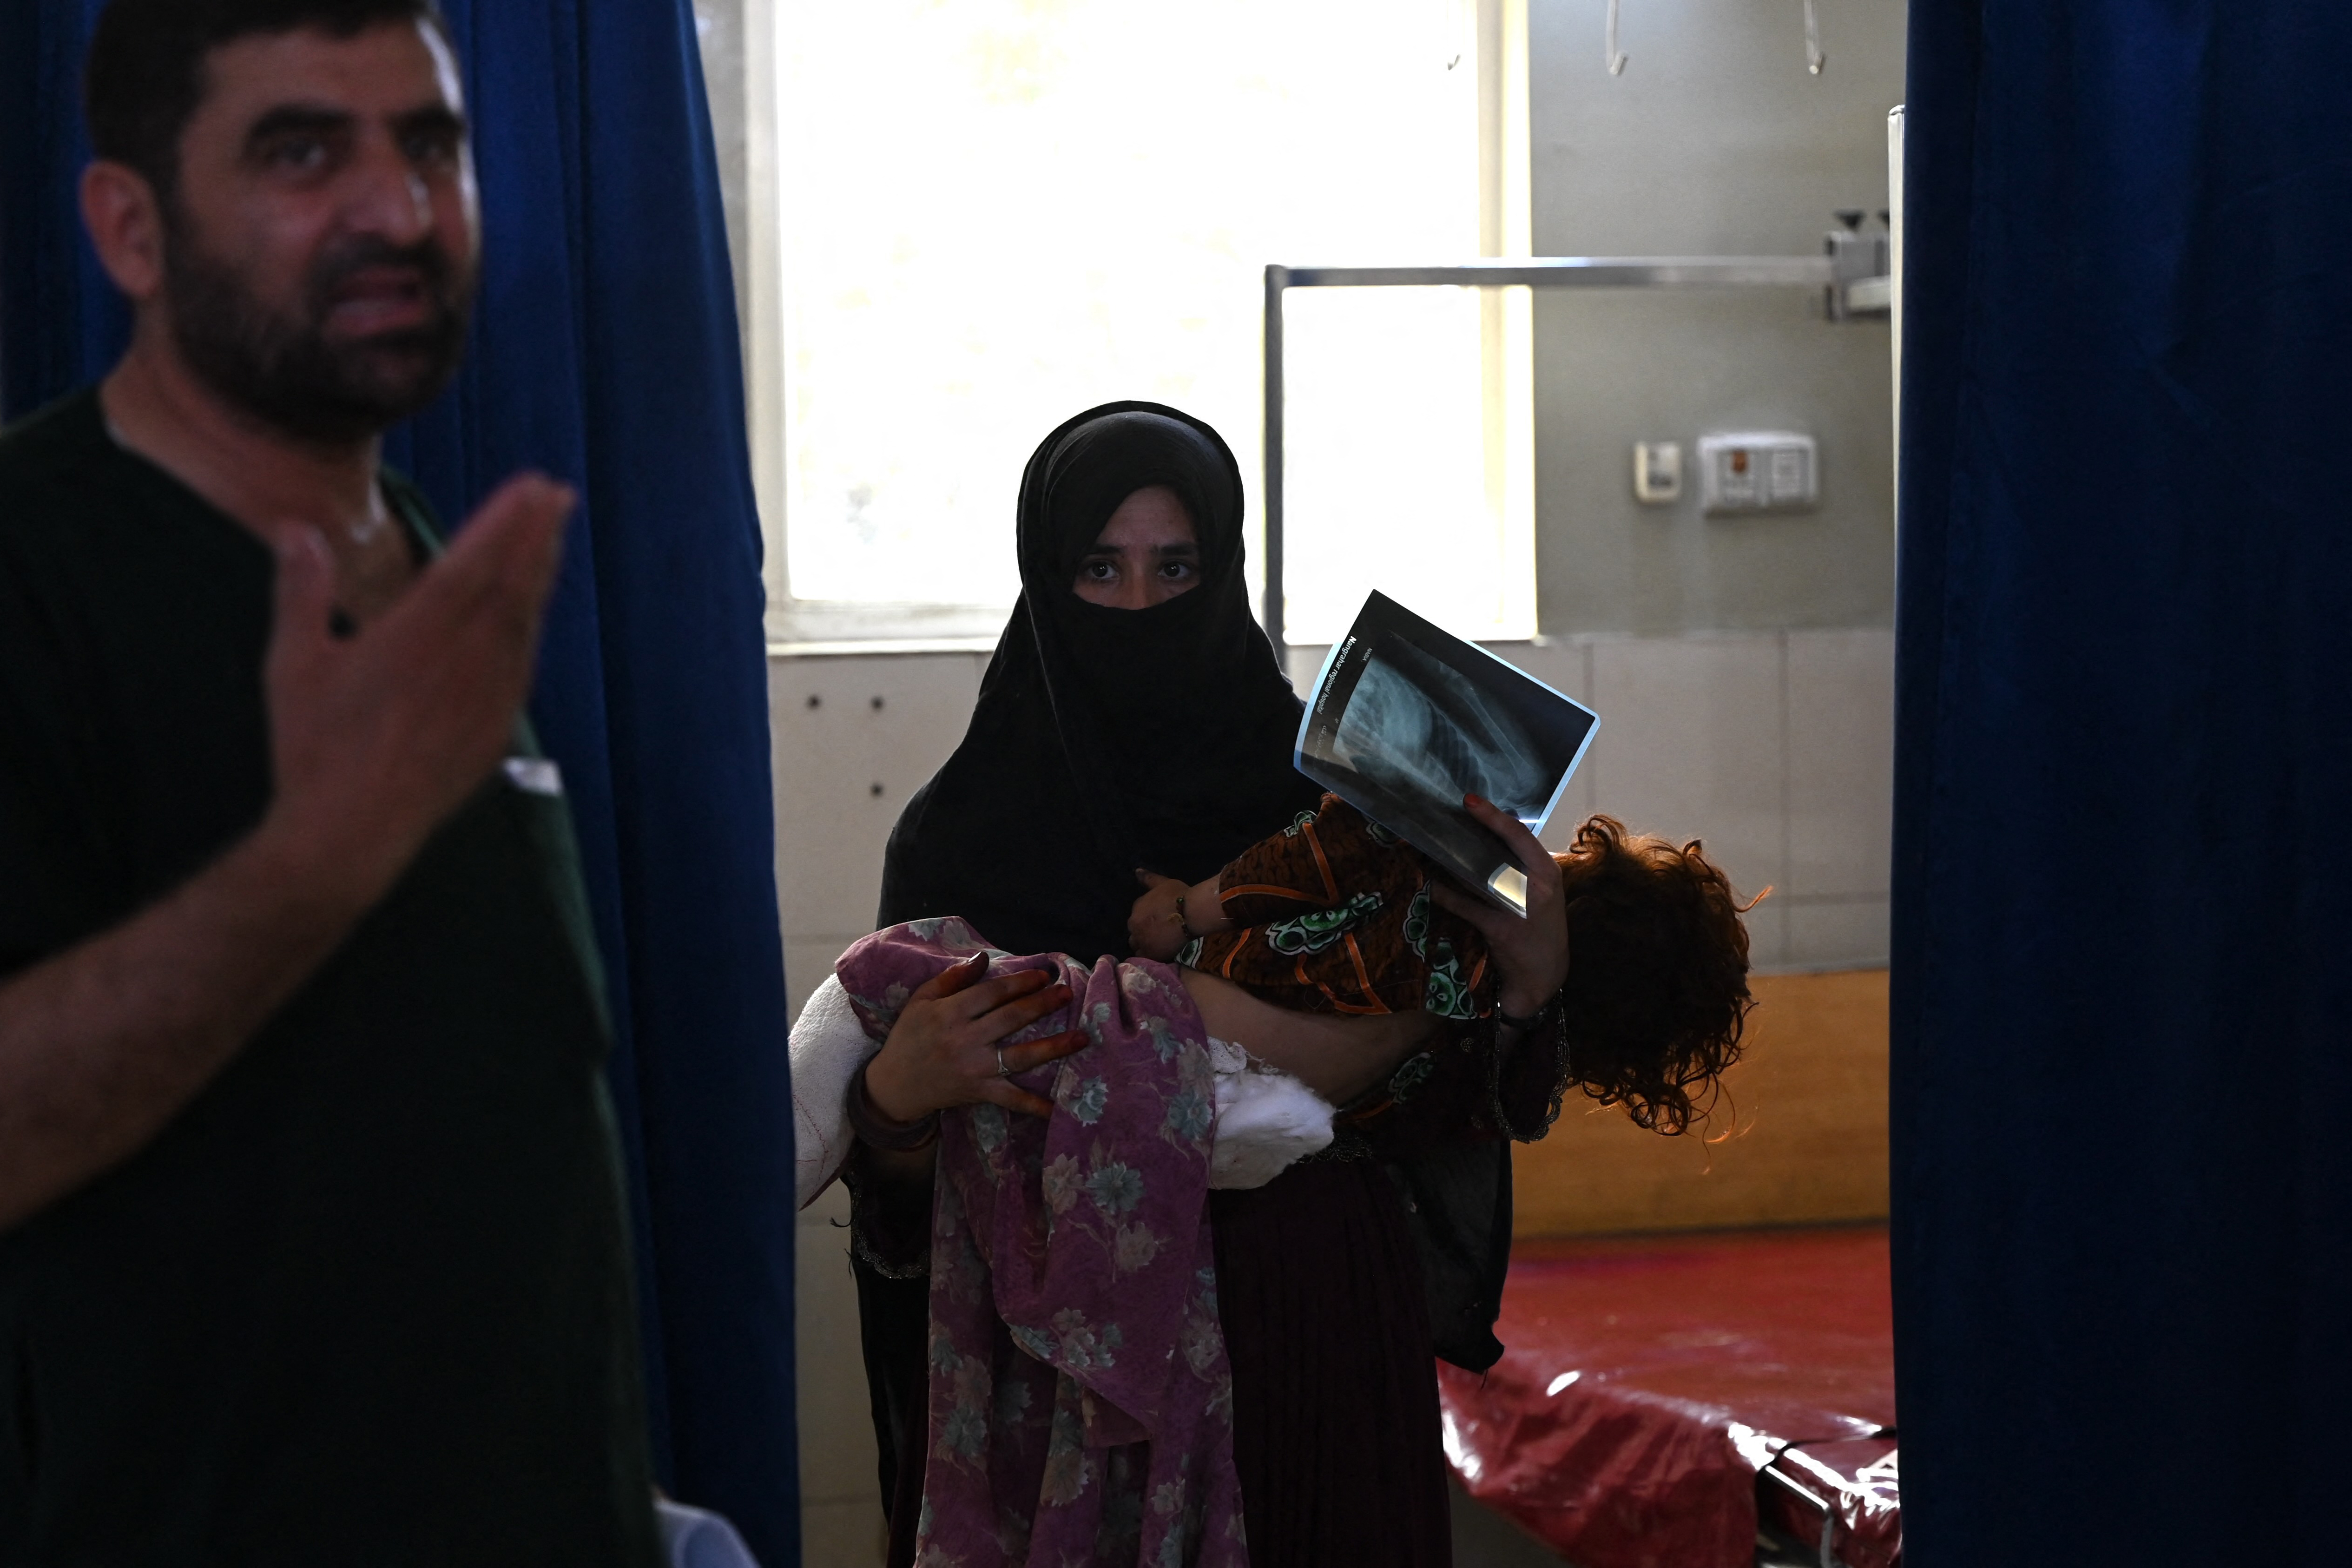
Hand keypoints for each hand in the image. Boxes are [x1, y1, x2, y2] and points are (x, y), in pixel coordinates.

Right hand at [259, 473, 571, 907]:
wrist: (350, 835)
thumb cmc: (313, 748)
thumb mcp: (294, 664)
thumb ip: (301, 590)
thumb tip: (295, 527)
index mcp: (414, 638)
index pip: (471, 562)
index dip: (505, 520)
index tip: (532, 485)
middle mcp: (462, 663)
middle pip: (511, 583)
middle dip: (537, 533)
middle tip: (558, 491)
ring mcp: (486, 698)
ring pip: (524, 622)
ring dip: (540, 572)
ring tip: (553, 534)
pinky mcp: (495, 730)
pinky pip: (522, 665)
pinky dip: (529, 627)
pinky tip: (531, 610)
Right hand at [863, 953, 1088, 1121]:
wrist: (894, 1084)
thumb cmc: (909, 1036)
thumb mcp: (922, 1000)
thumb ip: (953, 978)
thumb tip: (984, 958)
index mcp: (951, 1013)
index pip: (993, 993)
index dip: (1021, 983)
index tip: (1044, 976)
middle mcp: (965, 1039)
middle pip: (1012, 1019)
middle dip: (1043, 1005)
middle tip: (1067, 994)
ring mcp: (974, 1068)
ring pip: (1020, 1055)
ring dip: (1054, 1047)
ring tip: (1081, 1037)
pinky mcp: (979, 1091)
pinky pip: (1011, 1098)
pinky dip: (1034, 1106)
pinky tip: (1058, 1108)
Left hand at [1128, 870, 1189, 959]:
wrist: (1191, 913)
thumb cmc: (1178, 895)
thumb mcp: (1162, 883)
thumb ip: (1148, 879)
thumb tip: (1136, 870)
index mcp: (1136, 907)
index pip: (1136, 913)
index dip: (1146, 916)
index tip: (1156, 918)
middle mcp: (1134, 924)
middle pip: (1134, 931)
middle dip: (1142, 931)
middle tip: (1157, 931)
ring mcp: (1142, 940)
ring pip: (1137, 945)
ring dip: (1144, 944)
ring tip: (1157, 943)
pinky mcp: (1152, 953)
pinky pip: (1146, 957)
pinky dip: (1150, 955)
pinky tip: (1159, 952)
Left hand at [1430, 793, 1568, 1018]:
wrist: (1546, 974)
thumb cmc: (1541, 927)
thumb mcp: (1543, 892)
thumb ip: (1523, 867)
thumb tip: (1490, 836)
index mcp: (1548, 871)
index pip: (1521, 835)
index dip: (1494, 816)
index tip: (1470, 800)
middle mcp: (1537, 886)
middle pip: (1498, 849)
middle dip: (1471, 831)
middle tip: (1443, 814)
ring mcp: (1519, 907)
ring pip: (1478, 876)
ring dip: (1450, 861)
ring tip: (1428, 846)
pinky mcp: (1499, 928)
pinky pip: (1465, 906)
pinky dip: (1445, 894)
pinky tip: (1429, 886)